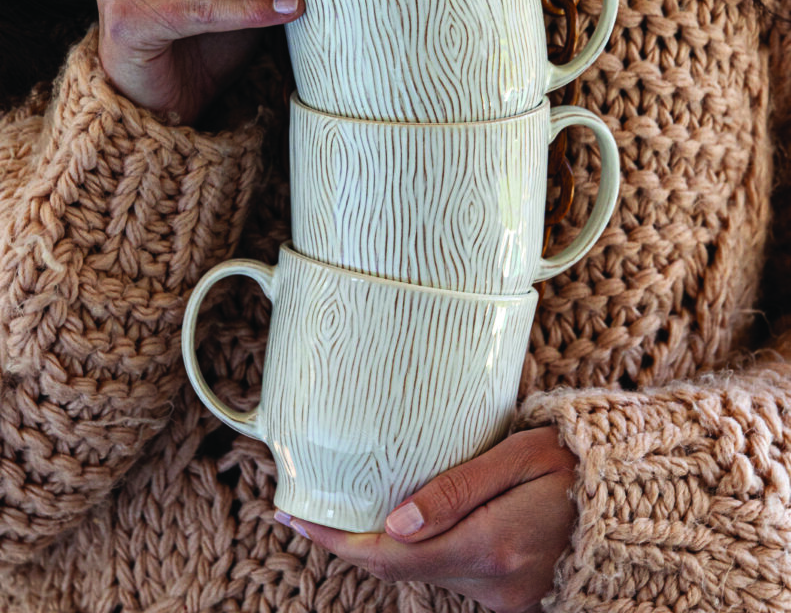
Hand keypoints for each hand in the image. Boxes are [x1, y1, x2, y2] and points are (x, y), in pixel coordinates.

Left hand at [275, 427, 577, 612]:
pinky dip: (421, 550)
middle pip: (399, 568)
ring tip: (352, 502)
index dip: (334, 538)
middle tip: (306, 505)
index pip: (390, 554)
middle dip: (349, 541)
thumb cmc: (582, 463)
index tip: (291, 514)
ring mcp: (505, 599)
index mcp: (492, 545)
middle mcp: (494, 584)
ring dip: (385, 545)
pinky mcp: (513, 599)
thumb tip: (394, 522)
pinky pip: (452, 574)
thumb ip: (459, 490)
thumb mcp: (523, 458)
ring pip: (424, 573)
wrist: (645, 504)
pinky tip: (411, 520)